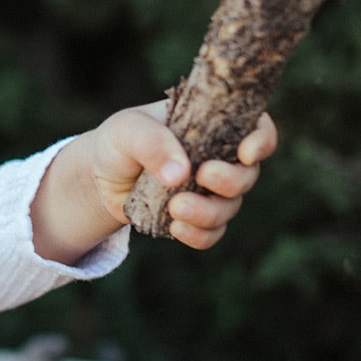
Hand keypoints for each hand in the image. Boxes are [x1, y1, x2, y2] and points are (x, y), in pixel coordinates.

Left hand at [31, 100, 277, 260]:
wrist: (98, 178)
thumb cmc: (118, 142)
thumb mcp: (127, 130)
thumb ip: (153, 144)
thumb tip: (181, 175)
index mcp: (211, 125)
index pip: (256, 128)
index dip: (262, 140)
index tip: (246, 153)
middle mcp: (218, 157)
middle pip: (248, 174)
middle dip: (231, 181)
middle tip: (202, 176)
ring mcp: (209, 191)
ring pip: (230, 208)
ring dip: (208, 213)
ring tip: (175, 209)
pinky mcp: (195, 217)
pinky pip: (212, 233)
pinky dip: (199, 235)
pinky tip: (175, 229)